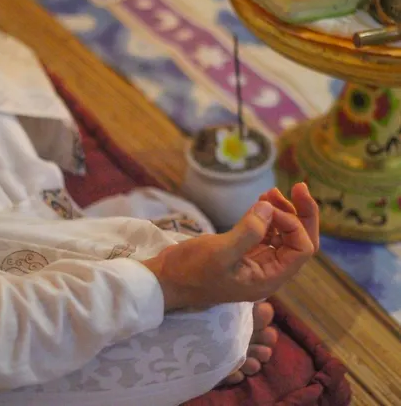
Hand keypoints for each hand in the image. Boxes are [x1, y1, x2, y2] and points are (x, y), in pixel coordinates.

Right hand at [142, 183, 318, 310]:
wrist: (166, 280)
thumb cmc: (191, 271)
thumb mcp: (219, 253)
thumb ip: (248, 232)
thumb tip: (270, 207)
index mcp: (268, 278)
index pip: (301, 250)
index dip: (294, 224)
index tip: (271, 207)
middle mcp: (267, 271)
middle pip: (298, 241)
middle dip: (300, 214)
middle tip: (298, 187)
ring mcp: (256, 262)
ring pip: (283, 235)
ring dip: (282, 211)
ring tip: (270, 192)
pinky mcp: (243, 252)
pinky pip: (265, 232)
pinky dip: (267, 215)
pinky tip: (261, 201)